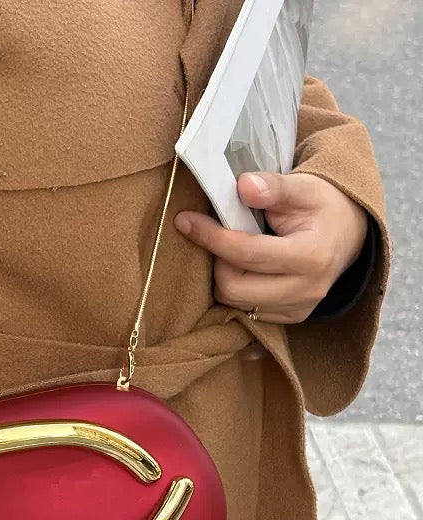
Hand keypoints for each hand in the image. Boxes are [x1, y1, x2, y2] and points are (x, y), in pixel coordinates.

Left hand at [174, 172, 368, 323]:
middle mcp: (306, 290)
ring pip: (235, 302)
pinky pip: (246, 310)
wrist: (348, 234)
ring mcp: (298, 309)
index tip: (185, 220)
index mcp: (311, 256)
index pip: (247, 253)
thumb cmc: (323, 206)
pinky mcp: (289, 319)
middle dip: (217, 261)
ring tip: (231, 250)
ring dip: (223, 276)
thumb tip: (243, 185)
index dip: (211, 237)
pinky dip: (236, 289)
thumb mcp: (303, 187)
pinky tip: (242, 267)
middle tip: (215, 236)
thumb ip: (273, 187)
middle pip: (234, 287)